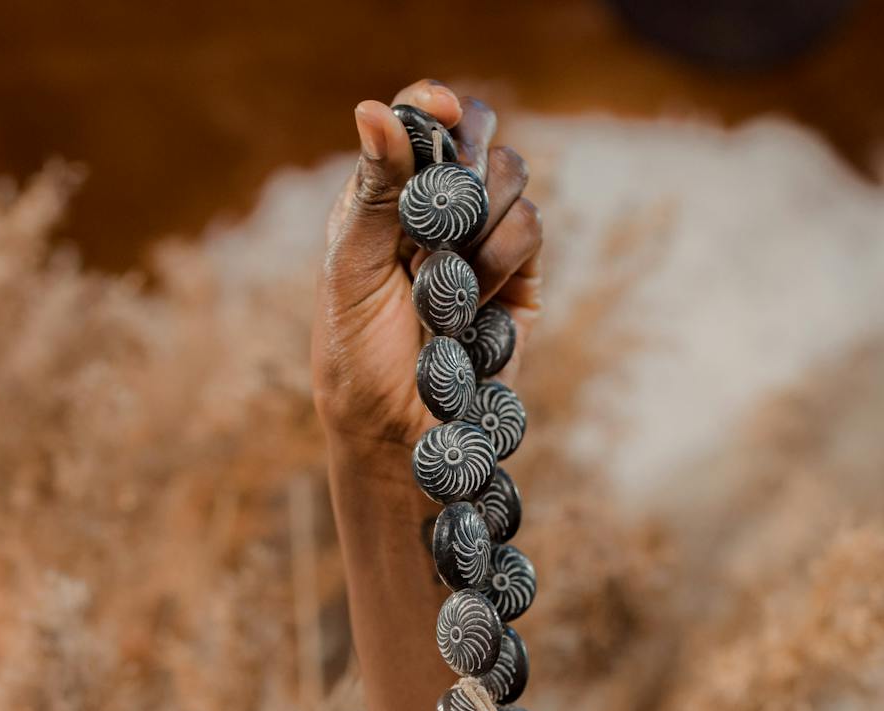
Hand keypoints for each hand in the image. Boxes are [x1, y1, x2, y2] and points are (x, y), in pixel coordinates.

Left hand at [313, 79, 541, 458]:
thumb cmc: (356, 353)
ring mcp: (484, 239)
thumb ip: (373, 190)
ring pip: (512, 176)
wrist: (399, 433)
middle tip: (441, 209)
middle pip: (477, 134)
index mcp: (387, 194)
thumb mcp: (350, 268)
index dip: (435, 105)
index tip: (442, 111)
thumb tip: (373, 108)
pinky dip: (501, 259)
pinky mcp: (522, 277)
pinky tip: (472, 300)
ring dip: (479, 221)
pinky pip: (532, 228)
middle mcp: (439, 209)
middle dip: (464, 163)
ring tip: (445, 276)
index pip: (421, 119)